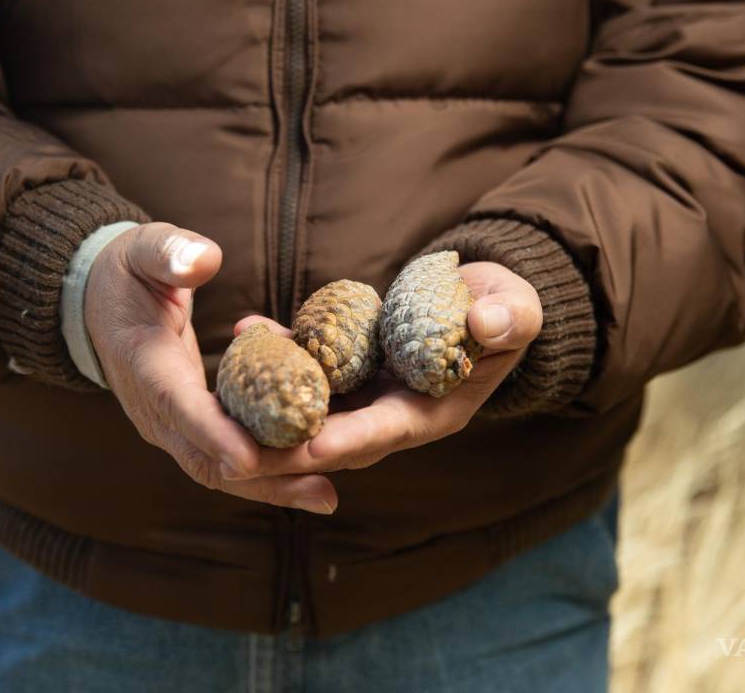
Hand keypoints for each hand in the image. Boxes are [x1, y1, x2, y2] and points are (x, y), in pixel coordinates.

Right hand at [85, 223, 337, 513]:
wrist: (97, 304)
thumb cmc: (128, 272)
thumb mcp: (144, 250)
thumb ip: (168, 252)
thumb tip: (203, 260)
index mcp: (144, 363)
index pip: (177, 404)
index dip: (213, 432)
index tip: (250, 457)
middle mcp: (154, 409)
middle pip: (205, 457)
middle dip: (261, 476)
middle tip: (318, 486)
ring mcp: (168, 426)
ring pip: (218, 469)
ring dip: (272, 486)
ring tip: (326, 495)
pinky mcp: (187, 429)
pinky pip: (226, 459)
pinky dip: (267, 473)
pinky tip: (313, 479)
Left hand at [235, 261, 542, 477]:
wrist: (482, 298)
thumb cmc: (505, 306)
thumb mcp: (518, 309)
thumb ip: (509, 318)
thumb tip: (486, 322)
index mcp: (436, 411)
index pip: (388, 432)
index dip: (352, 439)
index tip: (312, 444)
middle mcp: (394, 414)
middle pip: (336, 439)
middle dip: (290, 446)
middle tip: (241, 445)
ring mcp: (367, 397)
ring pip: (312, 408)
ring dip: (271, 402)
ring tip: (226, 386)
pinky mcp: (349, 373)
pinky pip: (308, 369)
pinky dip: (279, 354)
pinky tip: (248, 330)